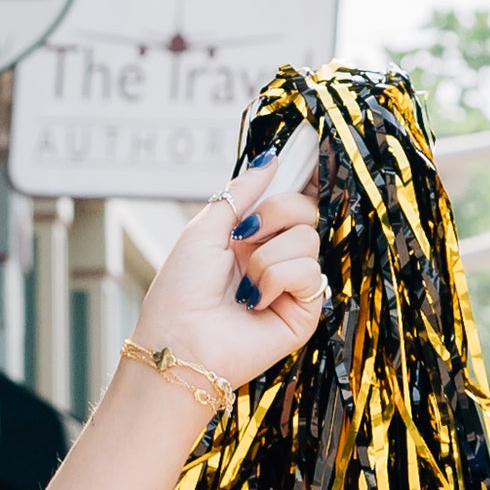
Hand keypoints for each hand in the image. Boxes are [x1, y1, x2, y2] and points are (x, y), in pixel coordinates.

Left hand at [134, 126, 327, 403]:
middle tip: (245, 235)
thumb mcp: (204, 229)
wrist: (178, 345)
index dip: (299, 175)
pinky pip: (311, 272)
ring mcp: (290, 285)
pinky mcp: (303, 311)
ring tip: (242, 285)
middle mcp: (273, 256)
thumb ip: (240, 192)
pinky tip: (254, 301)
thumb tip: (272, 158)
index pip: (290, 196)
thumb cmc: (179, 293)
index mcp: (250, 236)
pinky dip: (278, 279)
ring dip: (267, 256)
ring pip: (308, 238)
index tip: (308, 144)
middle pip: (306, 208)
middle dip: (277, 211)